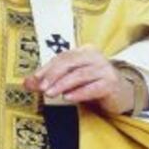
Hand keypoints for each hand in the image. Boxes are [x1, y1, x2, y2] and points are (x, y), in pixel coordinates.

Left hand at [24, 45, 141, 114]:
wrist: (122, 94)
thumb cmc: (92, 84)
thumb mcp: (71, 80)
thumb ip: (50, 80)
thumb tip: (26, 82)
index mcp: (84, 51)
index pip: (62, 57)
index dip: (47, 68)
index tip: (34, 80)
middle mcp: (95, 56)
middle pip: (70, 62)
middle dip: (53, 75)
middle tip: (41, 87)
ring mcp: (104, 69)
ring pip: (80, 74)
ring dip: (63, 84)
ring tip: (50, 93)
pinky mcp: (111, 83)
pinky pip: (93, 87)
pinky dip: (79, 92)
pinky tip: (69, 97)